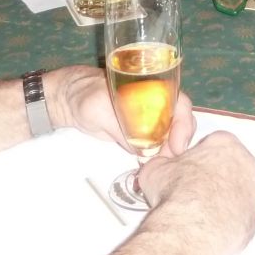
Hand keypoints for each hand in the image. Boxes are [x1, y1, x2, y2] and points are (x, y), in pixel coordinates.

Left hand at [48, 66, 196, 156]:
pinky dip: (160, 155)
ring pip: (172, 134)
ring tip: (162, 166)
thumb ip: (119, 127)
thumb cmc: (85, 95)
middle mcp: (156, 102)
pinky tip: (155, 166)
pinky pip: (158, 143)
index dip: (183, 123)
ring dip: (171, 151)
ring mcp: (150, 118)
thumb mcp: (99, 109)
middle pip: (182, 121)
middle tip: (170, 161)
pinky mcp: (141, 133)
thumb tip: (141, 149)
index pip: (179, 103)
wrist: (71, 101)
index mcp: (151, 88)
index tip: (176, 145)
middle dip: (181, 141)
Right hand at [137, 131, 254, 254]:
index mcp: (224, 144)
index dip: (197, 159)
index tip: (186, 172)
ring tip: (200, 214)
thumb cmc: (174, 194)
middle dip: (214, 178)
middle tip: (192, 194)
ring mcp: (254, 191)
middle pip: (230, 167)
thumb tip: (160, 166)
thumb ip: (163, 162)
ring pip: (238, 192)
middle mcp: (246, 163)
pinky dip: (230, 220)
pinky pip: (242, 215)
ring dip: (224, 200)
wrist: (189, 229)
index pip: (213, 145)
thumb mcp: (155, 170)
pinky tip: (212, 227)